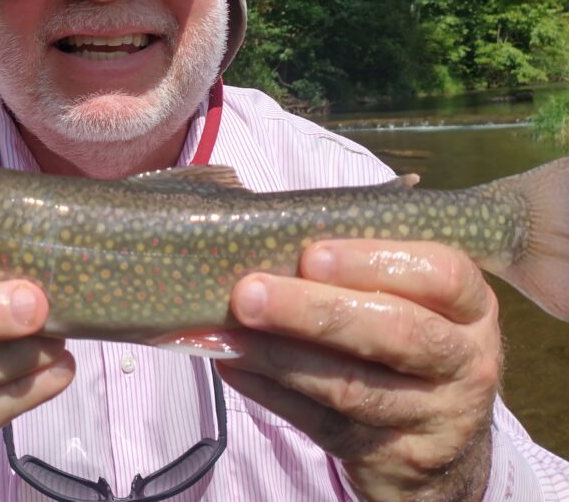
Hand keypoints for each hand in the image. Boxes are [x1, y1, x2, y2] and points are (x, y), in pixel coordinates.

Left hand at [217, 239, 501, 501]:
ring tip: (225, 334)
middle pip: (394, 332)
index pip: (439, 273)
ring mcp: (436, 416)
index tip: (311, 255)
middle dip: (313, 311)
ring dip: (277, 356)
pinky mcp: (397, 457)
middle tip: (247, 294)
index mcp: (469, 304)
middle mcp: (466, 359)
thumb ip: (359, 268)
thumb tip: (266, 237)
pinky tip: (233, 365)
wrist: (439, 443)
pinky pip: (323, 423)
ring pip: (352, 386)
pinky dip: (270, 392)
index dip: (372, 262)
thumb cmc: (405, 338)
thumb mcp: (409, 299)